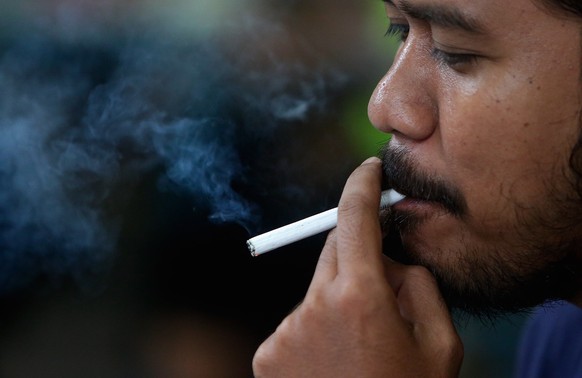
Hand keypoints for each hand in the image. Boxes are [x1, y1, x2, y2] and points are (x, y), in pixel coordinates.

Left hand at [252, 157, 462, 377]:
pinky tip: (334, 360)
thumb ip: (418, 285)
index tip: (367, 169)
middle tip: (382, 282)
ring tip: (359, 344)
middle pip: (333, 250)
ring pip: (317, 289)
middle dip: (358, 253)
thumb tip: (391, 260)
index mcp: (360, 298)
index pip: (353, 218)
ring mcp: (285, 331)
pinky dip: (316, 326)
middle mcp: (313, 307)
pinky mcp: (268, 354)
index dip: (360, 187)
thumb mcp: (440, 344)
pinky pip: (299, 320)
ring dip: (338, 298)